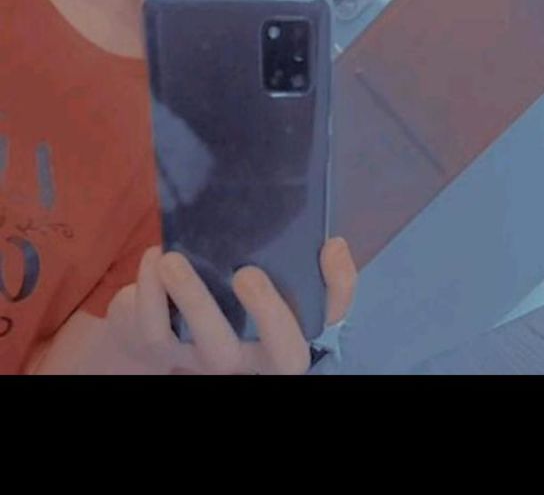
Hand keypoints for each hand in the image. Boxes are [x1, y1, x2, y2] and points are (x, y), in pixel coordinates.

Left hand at [106, 238, 356, 374]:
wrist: (160, 318)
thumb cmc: (226, 295)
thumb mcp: (266, 282)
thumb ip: (306, 267)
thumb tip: (334, 245)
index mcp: (282, 341)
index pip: (328, 322)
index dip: (335, 294)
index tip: (330, 246)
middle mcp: (249, 358)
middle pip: (280, 355)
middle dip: (269, 313)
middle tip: (248, 272)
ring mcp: (204, 358)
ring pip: (209, 345)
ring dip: (193, 298)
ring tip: (173, 259)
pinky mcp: (161, 347)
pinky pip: (155, 329)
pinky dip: (149, 291)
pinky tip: (153, 258)